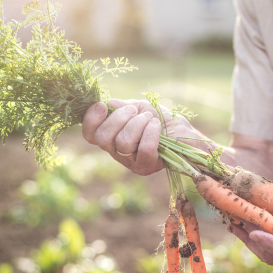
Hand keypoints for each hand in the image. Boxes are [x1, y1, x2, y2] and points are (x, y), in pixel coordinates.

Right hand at [82, 99, 202, 175]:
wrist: (184, 132)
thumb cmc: (159, 119)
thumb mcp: (136, 107)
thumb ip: (118, 106)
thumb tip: (103, 104)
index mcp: (110, 136)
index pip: (89, 134)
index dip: (91, 119)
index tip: (104, 106)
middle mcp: (116, 152)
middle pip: (103, 138)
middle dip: (119, 118)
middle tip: (135, 112)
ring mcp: (130, 162)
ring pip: (122, 143)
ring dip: (138, 124)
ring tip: (150, 120)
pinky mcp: (145, 167)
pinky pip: (143, 149)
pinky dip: (150, 133)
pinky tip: (156, 126)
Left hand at [230, 204, 272, 272]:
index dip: (272, 244)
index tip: (253, 232)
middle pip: (272, 255)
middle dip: (251, 238)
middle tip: (234, 218)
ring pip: (266, 253)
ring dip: (248, 238)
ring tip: (232, 218)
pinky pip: (268, 249)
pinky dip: (254, 237)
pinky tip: (243, 223)